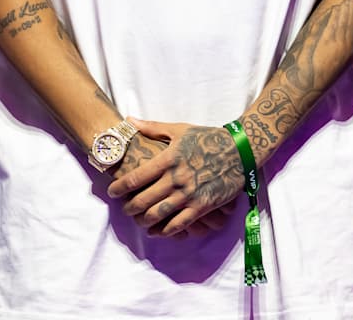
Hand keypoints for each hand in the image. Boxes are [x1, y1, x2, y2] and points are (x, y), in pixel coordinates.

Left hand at [107, 120, 246, 235]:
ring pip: (158, 215)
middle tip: (124, 208)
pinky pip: (178, 225)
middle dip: (129, 207)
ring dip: (143, 221)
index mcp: (168, 159)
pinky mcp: (201, 207)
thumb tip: (128, 121)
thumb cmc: (208, 138)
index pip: (136, 178)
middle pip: (143, 200)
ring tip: (138, 220)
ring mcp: (189, 195)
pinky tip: (157, 231)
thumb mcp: (179, 129)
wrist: (240, 151)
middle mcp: (176, 179)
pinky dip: (165, 231)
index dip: (120, 187)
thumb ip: (152, 128)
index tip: (112, 191)